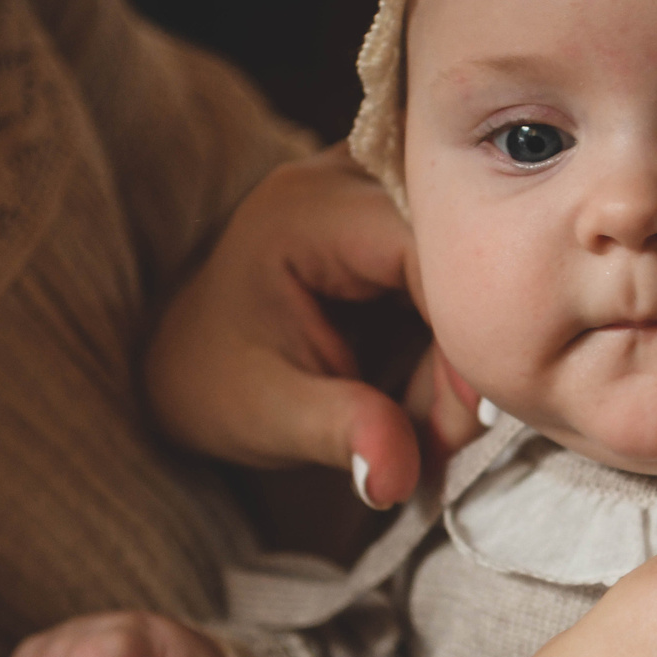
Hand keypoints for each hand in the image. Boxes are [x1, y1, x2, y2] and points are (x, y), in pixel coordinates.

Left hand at [147, 147, 484, 507]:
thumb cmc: (219, 380)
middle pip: (457, 248)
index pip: (427, 249)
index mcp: (307, 213)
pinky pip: (456, 268)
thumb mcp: (272, 415)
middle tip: (446, 436)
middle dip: (465, 348)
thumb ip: (342, 433)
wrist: (190, 357)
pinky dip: (454, 338)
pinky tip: (429, 392)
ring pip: (465, 261)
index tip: (464, 422)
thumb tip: (398, 479)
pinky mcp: (396, 212)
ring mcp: (376, 187)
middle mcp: (346, 178)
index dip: (464, 333)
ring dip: (462, 349)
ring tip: (429, 424)